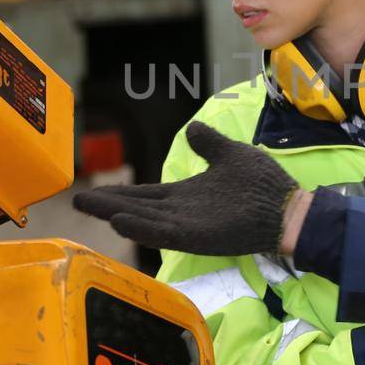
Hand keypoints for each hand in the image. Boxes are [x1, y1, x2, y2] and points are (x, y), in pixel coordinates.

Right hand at [72, 121, 299, 255]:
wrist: (288, 207)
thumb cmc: (263, 184)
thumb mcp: (230, 155)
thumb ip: (209, 144)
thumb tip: (192, 128)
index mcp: (187, 196)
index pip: (145, 195)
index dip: (120, 193)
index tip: (92, 191)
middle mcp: (182, 213)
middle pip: (136, 208)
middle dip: (107, 205)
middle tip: (76, 202)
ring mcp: (188, 226)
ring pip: (144, 220)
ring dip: (117, 214)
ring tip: (90, 207)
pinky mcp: (198, 236)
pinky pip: (165, 233)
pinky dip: (143, 228)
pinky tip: (121, 222)